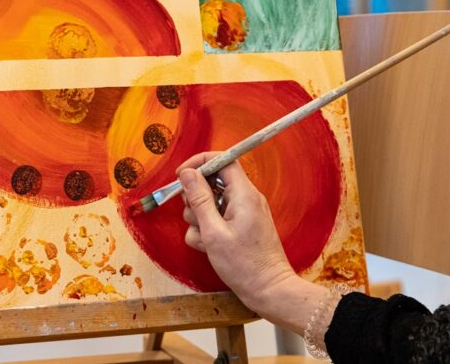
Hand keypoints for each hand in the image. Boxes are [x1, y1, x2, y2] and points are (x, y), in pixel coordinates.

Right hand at [178, 152, 327, 333]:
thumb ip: (199, 199)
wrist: (268, 291)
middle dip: (195, 197)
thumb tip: (186, 173)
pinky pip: (216, 218)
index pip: (222, 160)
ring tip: (204, 239)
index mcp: (243, 194)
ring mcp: (242, 213)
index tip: (180, 176)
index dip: (199, 163)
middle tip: (193, 217)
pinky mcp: (239, 226)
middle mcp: (245, 198)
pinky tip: (207, 247)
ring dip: (198, 218)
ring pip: (210, 202)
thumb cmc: (243, 264)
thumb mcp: (213, 232)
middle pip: (212, 181)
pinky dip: (206, 230)